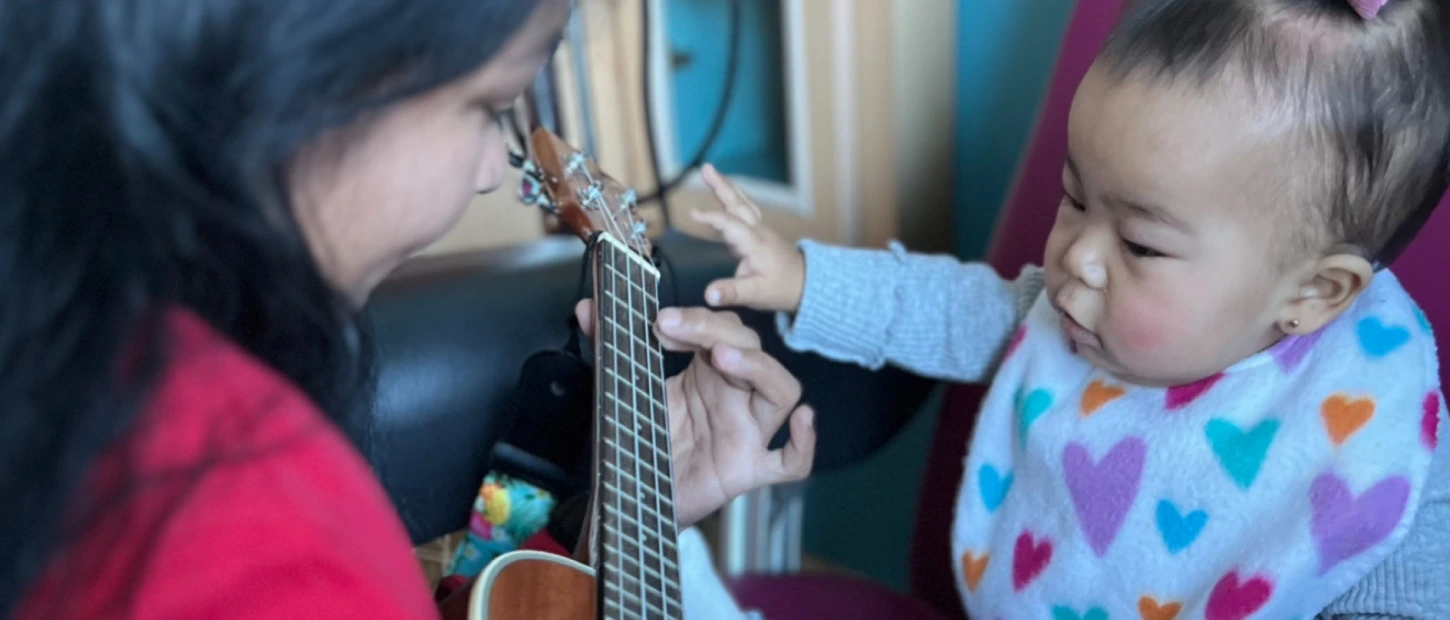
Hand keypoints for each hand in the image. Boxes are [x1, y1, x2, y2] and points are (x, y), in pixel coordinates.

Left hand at [575, 301, 815, 528]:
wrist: (634, 497)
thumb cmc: (643, 442)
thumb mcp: (625, 390)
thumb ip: (608, 349)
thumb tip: (585, 308)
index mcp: (710, 374)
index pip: (723, 330)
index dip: (697, 319)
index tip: (660, 322)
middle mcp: (735, 397)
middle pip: (752, 349)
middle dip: (717, 330)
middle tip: (676, 326)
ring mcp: (747, 432)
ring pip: (782, 392)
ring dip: (758, 368)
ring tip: (723, 357)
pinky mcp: (748, 470)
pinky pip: (790, 463)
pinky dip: (804, 444)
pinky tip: (802, 421)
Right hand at [694, 164, 806, 313]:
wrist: (806, 284)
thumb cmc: (782, 288)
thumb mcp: (755, 294)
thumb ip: (731, 293)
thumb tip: (709, 295)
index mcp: (755, 243)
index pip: (730, 223)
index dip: (712, 217)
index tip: (693, 214)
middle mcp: (758, 231)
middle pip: (738, 203)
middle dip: (721, 186)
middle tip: (706, 169)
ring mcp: (760, 230)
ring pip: (742, 203)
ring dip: (727, 187)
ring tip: (711, 172)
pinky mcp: (759, 234)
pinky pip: (744, 210)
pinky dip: (733, 198)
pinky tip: (726, 193)